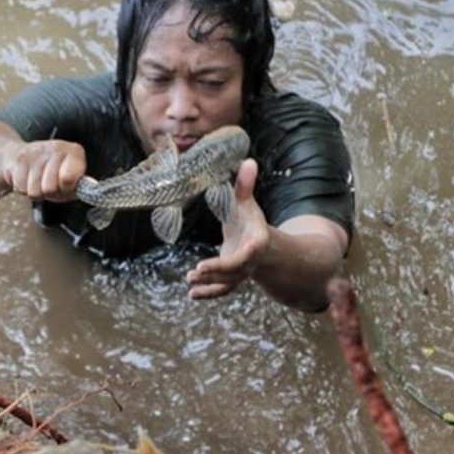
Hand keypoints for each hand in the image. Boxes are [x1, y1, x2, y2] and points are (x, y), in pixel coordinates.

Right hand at [1, 139, 86, 201]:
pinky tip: (27, 178)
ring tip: (38, 182)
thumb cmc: (51, 172)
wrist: (21, 155)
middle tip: (49, 185)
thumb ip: (77, 187)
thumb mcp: (70, 180)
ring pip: (34, 190)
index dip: (65, 189)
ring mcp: (37, 152)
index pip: (69, 178)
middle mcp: (56, 148)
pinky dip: (23, 188)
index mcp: (74, 152)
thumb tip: (81, 190)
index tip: (65, 186)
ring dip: (36, 192)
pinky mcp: (19, 159)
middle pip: (50, 188)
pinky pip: (21, 187)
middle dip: (48, 193)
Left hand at [187, 159, 269, 298]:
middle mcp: (249, 261)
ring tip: (190, 280)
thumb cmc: (251, 223)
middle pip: (236, 268)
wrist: (263, 249)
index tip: (243, 249)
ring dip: (209, 284)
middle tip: (198, 271)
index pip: (253, 248)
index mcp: (257, 241)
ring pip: (227, 283)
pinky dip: (207, 293)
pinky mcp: (229, 279)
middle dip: (218, 270)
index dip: (246, 252)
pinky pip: (220, 289)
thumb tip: (248, 160)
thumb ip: (246, 186)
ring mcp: (240, 273)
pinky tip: (191, 292)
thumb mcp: (249, 204)